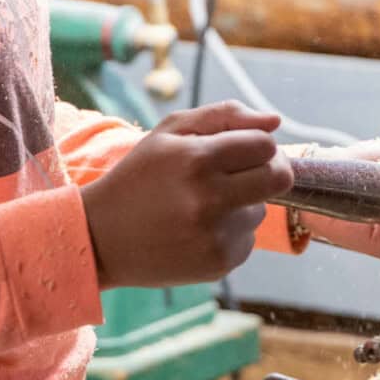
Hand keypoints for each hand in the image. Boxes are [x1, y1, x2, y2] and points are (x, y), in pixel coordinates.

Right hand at [81, 102, 292, 288]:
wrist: (100, 238)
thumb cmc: (139, 177)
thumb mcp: (169, 132)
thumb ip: (224, 116)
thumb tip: (275, 120)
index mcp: (197, 159)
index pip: (265, 145)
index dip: (260, 145)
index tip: (245, 150)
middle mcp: (209, 199)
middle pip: (279, 178)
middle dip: (270, 170)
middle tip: (245, 173)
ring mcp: (215, 236)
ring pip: (261, 210)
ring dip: (243, 204)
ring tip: (201, 206)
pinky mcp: (218, 264)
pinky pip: (248, 239)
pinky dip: (230, 231)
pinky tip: (197, 230)